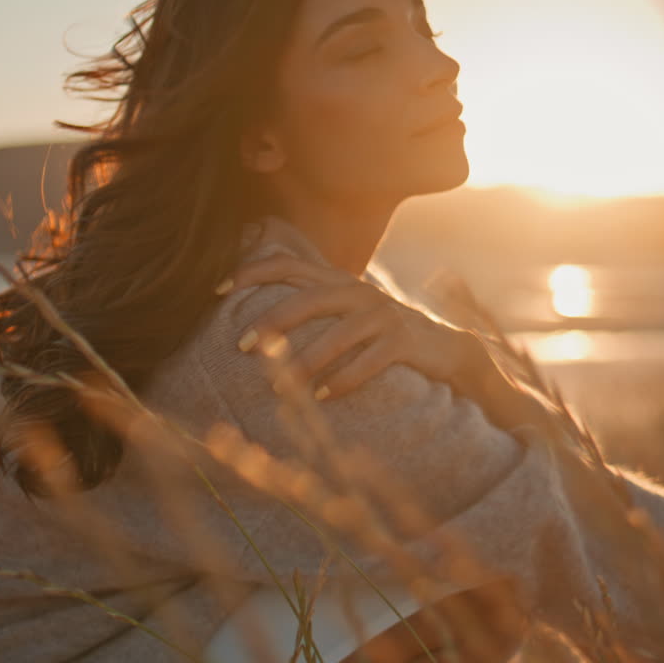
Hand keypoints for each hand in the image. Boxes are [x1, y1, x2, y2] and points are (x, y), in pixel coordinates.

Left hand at [219, 253, 480, 399]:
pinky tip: (320, 397)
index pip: (289, 265)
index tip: (217, 290)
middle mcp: (360, 292)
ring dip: (304, 362)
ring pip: (337, 335)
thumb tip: (255, 316)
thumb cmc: (382, 335)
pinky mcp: (404, 341)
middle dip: (272, 320)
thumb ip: (312, 307)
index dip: (252, 271)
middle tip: (241, 345)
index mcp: (339, 281)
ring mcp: (384, 315)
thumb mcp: (348, 313)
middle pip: (309, 299)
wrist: (445, 349)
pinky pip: (368, 362)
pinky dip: (342, 380)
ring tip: (277, 384)